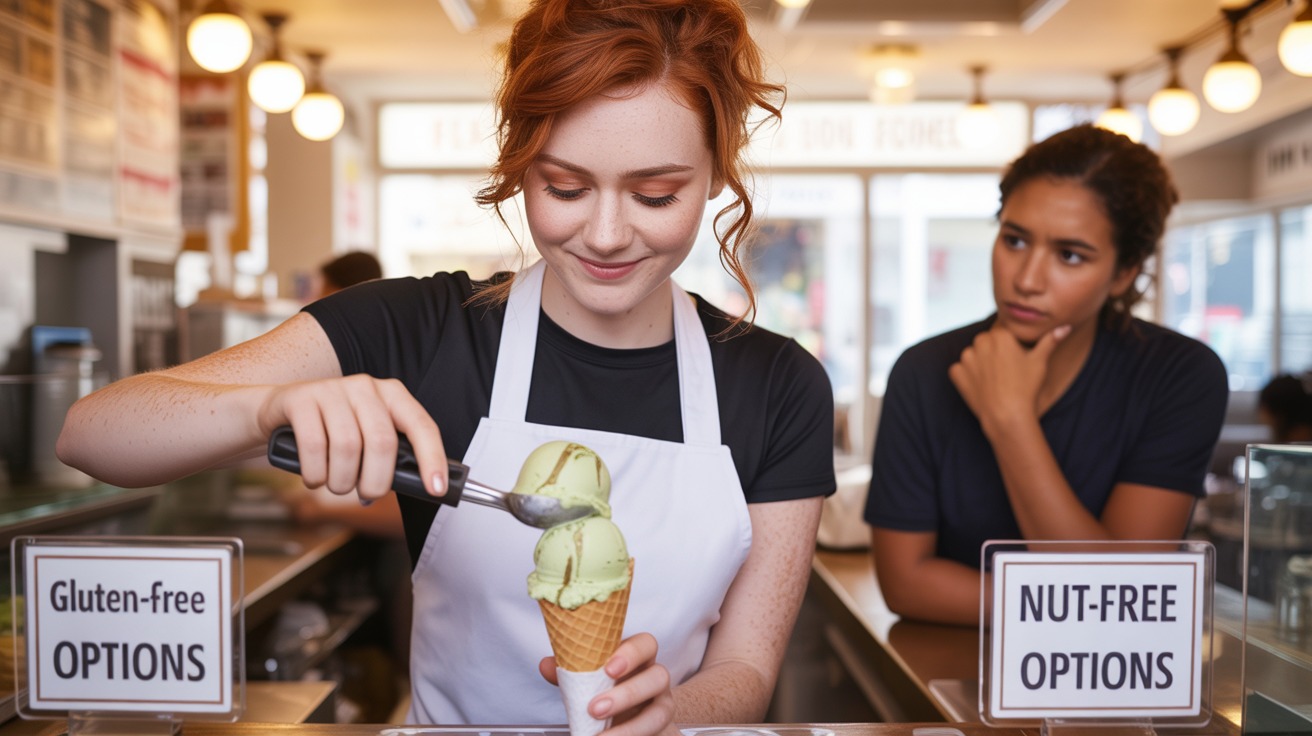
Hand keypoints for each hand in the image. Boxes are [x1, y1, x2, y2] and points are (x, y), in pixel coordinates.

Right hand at [255, 374, 447, 501]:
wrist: (281, 411)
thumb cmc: (332, 430)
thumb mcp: (366, 435)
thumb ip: (391, 456)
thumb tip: (417, 487)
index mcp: (392, 395)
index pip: (421, 426)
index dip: (432, 459)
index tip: (436, 489)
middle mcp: (365, 387)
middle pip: (382, 443)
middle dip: (376, 482)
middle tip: (366, 493)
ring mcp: (332, 390)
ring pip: (348, 447)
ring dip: (342, 481)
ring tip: (336, 484)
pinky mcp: (302, 399)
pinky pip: (314, 446)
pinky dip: (316, 474)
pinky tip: (315, 477)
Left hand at [539, 632, 675, 735]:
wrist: (627, 718)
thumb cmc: (608, 690)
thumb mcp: (589, 678)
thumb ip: (571, 671)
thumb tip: (546, 665)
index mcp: (638, 658)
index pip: (645, 644)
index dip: (631, 654)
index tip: (608, 668)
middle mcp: (654, 677)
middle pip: (659, 676)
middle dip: (628, 693)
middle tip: (595, 708)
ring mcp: (662, 704)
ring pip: (660, 711)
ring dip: (630, 726)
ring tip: (599, 735)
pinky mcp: (660, 727)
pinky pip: (655, 733)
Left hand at [948, 323, 1068, 435]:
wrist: (1007, 415)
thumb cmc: (1026, 387)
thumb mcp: (1040, 361)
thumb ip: (1050, 340)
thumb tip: (1065, 327)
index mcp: (1000, 335)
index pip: (1002, 332)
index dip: (1009, 345)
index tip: (1015, 359)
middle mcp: (980, 342)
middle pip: (986, 342)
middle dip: (994, 352)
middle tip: (1006, 371)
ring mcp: (966, 358)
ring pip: (973, 355)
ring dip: (980, 363)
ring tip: (995, 380)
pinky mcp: (956, 373)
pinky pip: (960, 370)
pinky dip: (967, 376)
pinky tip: (981, 386)